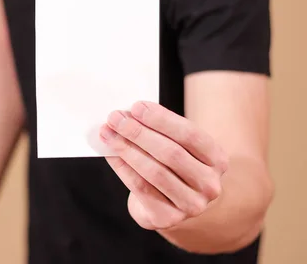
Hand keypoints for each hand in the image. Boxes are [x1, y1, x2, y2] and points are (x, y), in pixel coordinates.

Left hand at [100, 101, 228, 229]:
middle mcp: (209, 184)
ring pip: (154, 172)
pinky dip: (122, 168)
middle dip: (138, 132)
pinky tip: (111, 154)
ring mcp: (191, 205)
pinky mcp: (168, 218)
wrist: (170, 204)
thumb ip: (159, 131)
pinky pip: (141, 188)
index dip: (162, 120)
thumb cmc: (171, 166)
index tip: (136, 107)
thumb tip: (128, 114)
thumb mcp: (176, 146)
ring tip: (108, 133)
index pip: (190, 134)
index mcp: (217, 159)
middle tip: (115, 118)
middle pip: (170, 153)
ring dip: (126, 149)